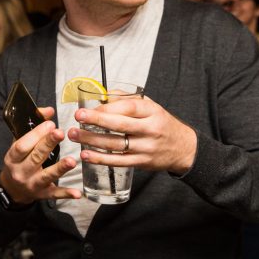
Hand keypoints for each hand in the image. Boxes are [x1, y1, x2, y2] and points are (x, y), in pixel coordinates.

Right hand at [0, 106, 80, 204]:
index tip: (50, 124)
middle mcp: (21, 172)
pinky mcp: (43, 195)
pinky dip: (66, 193)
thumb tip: (48, 110)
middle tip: (60, 133)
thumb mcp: (19, 143)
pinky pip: (55, 194)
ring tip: (72, 160)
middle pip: (35, 158)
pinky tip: (77, 193)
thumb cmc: (19, 161)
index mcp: (12, 158)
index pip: (22, 145)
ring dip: (60, 168)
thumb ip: (33, 126)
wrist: (12, 190)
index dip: (36, 134)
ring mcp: (32, 185)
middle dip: (48, 144)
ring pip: (46, 176)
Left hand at [71, 96, 197, 174]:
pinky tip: (86, 155)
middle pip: (120, 125)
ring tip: (74, 135)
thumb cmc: (161, 124)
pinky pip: (118, 161)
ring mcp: (146, 147)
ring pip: (115, 144)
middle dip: (96, 121)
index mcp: (152, 112)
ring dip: (92, 140)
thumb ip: (126, 99)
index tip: (89, 108)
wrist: (184, 148)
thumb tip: (101, 96)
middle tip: (77, 117)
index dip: (106, 108)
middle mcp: (150, 129)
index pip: (128, 107)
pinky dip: (100, 158)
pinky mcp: (142, 163)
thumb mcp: (151, 106)